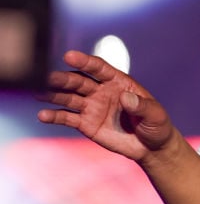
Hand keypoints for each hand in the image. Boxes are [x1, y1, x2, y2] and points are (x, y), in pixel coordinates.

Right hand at [37, 50, 174, 162]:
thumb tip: (126, 97)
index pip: (99, 68)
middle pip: (79, 82)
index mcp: (119, 82)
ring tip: (38, 93)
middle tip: (48, 78)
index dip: (85, 62)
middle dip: (64, 79)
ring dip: (53, 95)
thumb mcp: (155, 114)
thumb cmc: (156, 125)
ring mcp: (92, 107)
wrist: (151, 147)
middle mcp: (102, 91)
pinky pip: (67, 118)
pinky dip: (54, 116)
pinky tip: (43, 115)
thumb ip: (142, 106)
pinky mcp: (85, 123)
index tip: (68, 55)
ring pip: (69, 97)